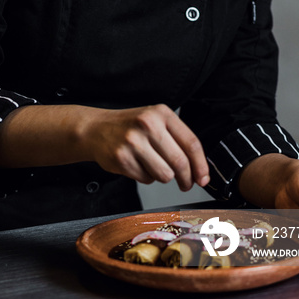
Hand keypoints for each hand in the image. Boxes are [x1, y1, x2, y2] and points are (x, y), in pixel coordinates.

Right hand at [79, 103, 209, 190]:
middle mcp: (148, 124)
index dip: (200, 165)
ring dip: (162, 176)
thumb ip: (177, 139)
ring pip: (164, 175)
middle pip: (180, 162)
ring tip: (152, 165)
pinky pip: (146, 179)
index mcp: (162, 113)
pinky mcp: (122, 158)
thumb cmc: (130, 126)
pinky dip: (145, 177)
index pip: (191, 143)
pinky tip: (137, 164)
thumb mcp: (155, 120)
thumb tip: (199, 170)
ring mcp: (133, 141)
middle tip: (186, 184)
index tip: (203, 178)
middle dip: (186, 179)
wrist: (95, 128)